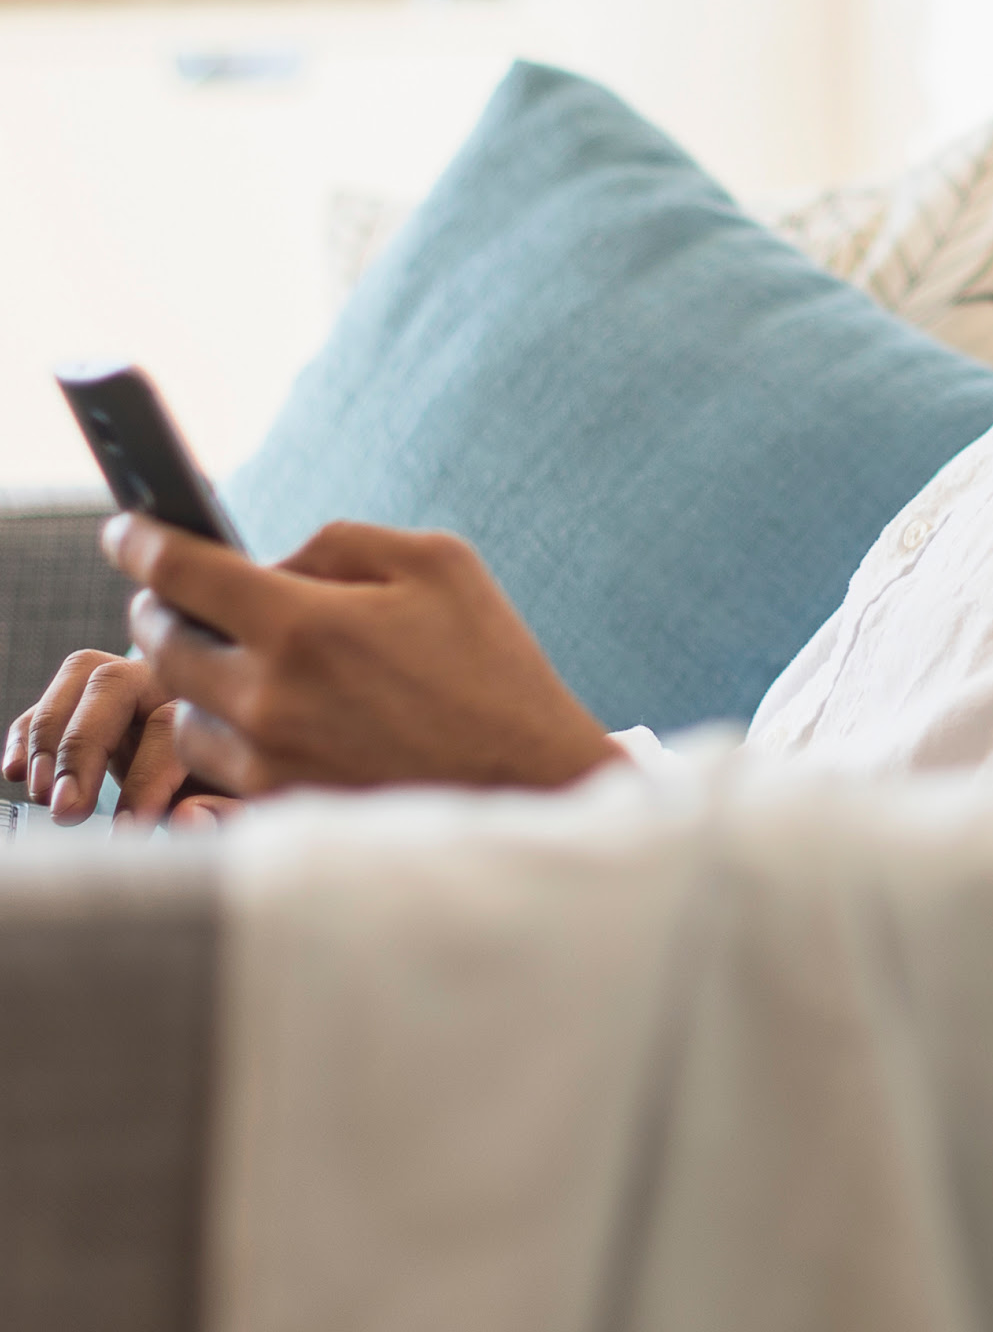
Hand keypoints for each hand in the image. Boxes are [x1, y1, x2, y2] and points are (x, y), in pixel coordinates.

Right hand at [2, 648, 242, 827]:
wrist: (231, 753)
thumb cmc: (237, 778)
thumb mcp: (247, 801)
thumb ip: (226, 813)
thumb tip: (188, 819)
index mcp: (213, 700)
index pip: (171, 728)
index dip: (144, 783)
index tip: (126, 833)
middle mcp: (172, 677)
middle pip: (114, 685)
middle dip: (81, 749)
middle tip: (66, 811)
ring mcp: (130, 676)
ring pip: (81, 674)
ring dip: (48, 736)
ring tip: (41, 794)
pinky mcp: (94, 692)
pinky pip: (53, 693)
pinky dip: (26, 730)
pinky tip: (13, 771)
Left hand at [104, 516, 620, 801]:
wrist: (529, 781)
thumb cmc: (490, 665)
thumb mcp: (439, 563)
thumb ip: (340, 543)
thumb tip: (269, 563)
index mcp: (305, 624)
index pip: (182, 570)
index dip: (142, 540)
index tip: (125, 528)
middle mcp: (269, 695)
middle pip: (161, 639)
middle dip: (164, 606)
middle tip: (184, 594)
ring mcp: (267, 759)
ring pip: (181, 705)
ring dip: (197, 674)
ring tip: (241, 658)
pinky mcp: (277, 804)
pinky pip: (213, 759)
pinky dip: (225, 726)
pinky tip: (269, 711)